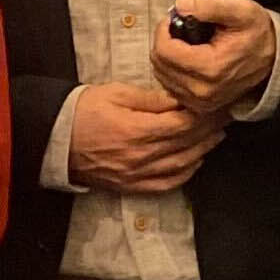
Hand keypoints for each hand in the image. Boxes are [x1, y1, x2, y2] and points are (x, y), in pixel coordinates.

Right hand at [68, 80, 224, 191]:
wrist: (54, 139)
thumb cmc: (83, 111)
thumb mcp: (116, 93)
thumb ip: (151, 99)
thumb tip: (179, 100)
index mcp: (137, 130)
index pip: (183, 124)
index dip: (204, 115)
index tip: (217, 104)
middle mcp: (141, 156)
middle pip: (187, 144)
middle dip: (209, 130)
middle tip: (225, 118)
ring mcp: (136, 174)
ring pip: (181, 166)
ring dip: (203, 151)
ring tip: (216, 137)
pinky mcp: (131, 186)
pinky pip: (166, 184)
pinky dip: (185, 174)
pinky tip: (195, 162)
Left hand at [151, 0, 278, 115]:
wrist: (274, 61)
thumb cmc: (258, 36)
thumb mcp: (241, 11)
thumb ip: (210, 6)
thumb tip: (181, 5)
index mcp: (211, 68)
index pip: (164, 50)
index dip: (164, 29)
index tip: (175, 18)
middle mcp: (202, 90)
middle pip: (159, 64)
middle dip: (164, 41)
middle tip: (178, 27)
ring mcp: (200, 102)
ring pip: (161, 76)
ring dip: (166, 56)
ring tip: (184, 42)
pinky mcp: (199, 106)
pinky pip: (170, 87)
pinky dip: (172, 70)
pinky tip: (186, 57)